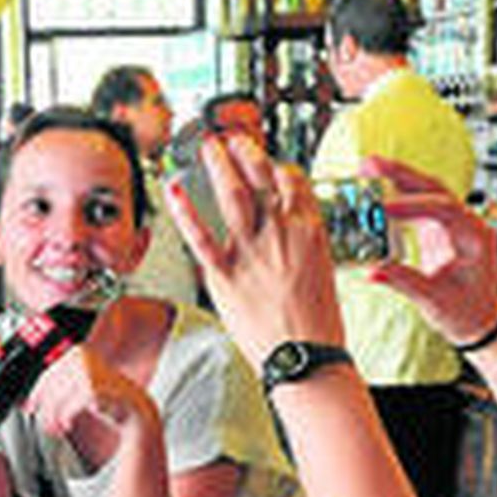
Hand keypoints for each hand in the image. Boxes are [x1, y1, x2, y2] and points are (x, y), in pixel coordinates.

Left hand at [23, 318, 155, 438]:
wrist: (133, 406)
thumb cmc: (104, 397)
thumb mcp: (77, 388)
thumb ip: (56, 389)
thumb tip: (27, 403)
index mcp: (77, 353)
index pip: (48, 375)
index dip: (36, 393)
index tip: (29, 407)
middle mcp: (83, 358)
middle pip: (51, 388)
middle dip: (45, 410)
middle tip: (46, 426)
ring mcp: (90, 371)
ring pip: (58, 398)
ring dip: (54, 417)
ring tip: (56, 429)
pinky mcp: (96, 387)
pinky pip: (71, 405)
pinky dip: (66, 418)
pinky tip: (67, 425)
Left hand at [164, 133, 344, 367]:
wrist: (306, 357)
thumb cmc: (317, 325)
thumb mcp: (322, 272)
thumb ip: (301, 247)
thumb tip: (287, 237)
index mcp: (309, 231)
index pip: (292, 180)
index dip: (276, 166)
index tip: (266, 161)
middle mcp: (280, 232)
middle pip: (261, 176)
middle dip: (245, 151)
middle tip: (233, 138)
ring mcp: (251, 251)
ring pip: (232, 194)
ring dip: (219, 165)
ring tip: (209, 147)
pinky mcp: (225, 274)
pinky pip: (201, 236)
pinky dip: (184, 210)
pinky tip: (173, 189)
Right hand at [360, 157, 496, 346]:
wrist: (479, 322)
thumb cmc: (468, 313)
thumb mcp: (436, 302)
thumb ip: (406, 283)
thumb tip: (374, 271)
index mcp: (475, 238)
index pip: (445, 210)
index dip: (413, 206)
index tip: (385, 208)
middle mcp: (467, 224)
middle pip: (435, 189)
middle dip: (402, 174)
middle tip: (372, 164)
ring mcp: (453, 223)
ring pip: (425, 191)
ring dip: (397, 177)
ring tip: (367, 167)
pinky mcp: (438, 228)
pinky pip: (417, 204)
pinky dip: (396, 195)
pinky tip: (375, 188)